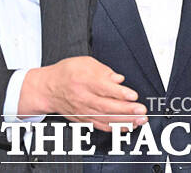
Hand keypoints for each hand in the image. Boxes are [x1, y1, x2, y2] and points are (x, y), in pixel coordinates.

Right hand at [19, 56, 147, 130]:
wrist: (49, 88)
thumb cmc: (67, 73)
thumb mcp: (85, 63)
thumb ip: (104, 70)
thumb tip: (118, 79)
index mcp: (84, 80)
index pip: (103, 88)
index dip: (120, 93)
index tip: (133, 96)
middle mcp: (83, 97)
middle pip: (107, 106)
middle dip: (127, 110)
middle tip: (141, 111)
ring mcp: (83, 111)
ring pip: (105, 119)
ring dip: (124, 121)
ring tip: (139, 120)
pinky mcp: (83, 119)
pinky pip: (100, 126)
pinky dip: (114, 128)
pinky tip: (126, 127)